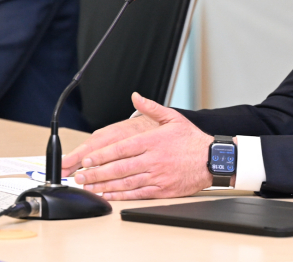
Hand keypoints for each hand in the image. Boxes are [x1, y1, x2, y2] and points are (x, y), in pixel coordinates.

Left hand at [67, 92, 214, 199]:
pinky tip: (108, 195)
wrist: (213, 160)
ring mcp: (157, 176)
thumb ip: (151, 108)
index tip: (87, 159)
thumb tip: (135, 97)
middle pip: (119, 167)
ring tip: (88, 186)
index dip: (102, 155)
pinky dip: (120, 196)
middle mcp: (153, 159)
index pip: (121, 148)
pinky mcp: (162, 190)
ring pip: (125, 182)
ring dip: (104, 185)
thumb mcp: (173, 118)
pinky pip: (137, 194)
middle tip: (79, 175)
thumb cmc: (192, 140)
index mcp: (152, 141)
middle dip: (96, 172)